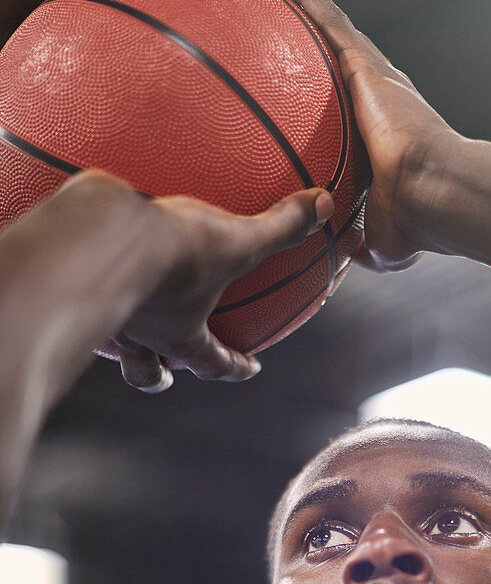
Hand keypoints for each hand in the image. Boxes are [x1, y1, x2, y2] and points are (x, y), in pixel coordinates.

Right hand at [89, 174, 333, 391]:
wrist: (101, 233)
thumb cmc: (174, 254)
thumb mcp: (237, 241)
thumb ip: (281, 226)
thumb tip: (323, 205)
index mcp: (179, 337)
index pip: (214, 363)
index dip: (235, 366)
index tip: (251, 367)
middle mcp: (139, 332)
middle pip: (145, 369)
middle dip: (154, 376)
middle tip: (163, 377)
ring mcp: (102, 309)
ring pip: (106, 338)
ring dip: (115, 336)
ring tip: (115, 322)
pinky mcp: (74, 278)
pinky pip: (78, 282)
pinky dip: (83, 274)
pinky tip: (85, 249)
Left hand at [297, 0, 457, 272]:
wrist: (435, 195)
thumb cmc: (416, 223)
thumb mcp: (381, 243)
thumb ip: (363, 244)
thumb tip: (351, 256)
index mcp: (382, 144)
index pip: (349, 119)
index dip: (330, 110)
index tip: (306, 106)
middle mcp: (379, 106)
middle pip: (340, 69)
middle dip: (315, 53)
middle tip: (282, 38)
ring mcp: (374, 83)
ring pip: (334, 40)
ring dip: (309, 21)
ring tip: (276, 3)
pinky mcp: (366, 69)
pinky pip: (330, 30)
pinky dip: (311, 12)